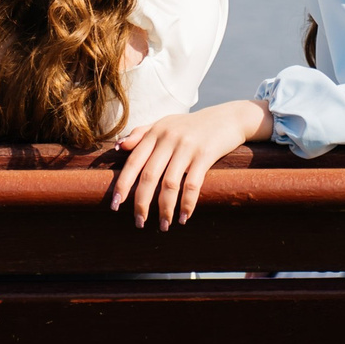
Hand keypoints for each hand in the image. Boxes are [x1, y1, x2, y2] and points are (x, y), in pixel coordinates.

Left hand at [107, 99, 273, 228]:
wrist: (229, 117)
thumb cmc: (193, 125)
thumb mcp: (166, 123)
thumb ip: (141, 133)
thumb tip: (119, 147)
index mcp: (156, 132)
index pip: (134, 162)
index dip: (123, 185)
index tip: (115, 205)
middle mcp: (168, 138)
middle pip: (149, 176)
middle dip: (141, 203)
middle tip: (139, 222)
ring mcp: (187, 147)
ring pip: (170, 184)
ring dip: (165, 208)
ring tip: (164, 226)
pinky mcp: (205, 155)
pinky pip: (192, 184)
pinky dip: (187, 204)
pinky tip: (184, 217)